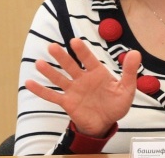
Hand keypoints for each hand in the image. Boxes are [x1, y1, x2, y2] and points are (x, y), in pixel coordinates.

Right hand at [24, 38, 142, 136]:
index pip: (88, 59)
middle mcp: (83, 78)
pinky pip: (52, 96)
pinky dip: (41, 90)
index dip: (82, 51)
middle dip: (62, 57)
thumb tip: (135, 52)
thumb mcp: (126, 89)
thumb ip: (129, 71)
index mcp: (97, 72)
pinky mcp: (67, 102)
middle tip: (52, 47)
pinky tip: (29, 83)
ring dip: (49, 72)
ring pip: (59, 78)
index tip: (74, 41)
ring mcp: (73, 90)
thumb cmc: (116, 104)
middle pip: (70, 66)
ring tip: (39, 63)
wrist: (105, 123)